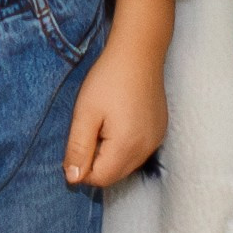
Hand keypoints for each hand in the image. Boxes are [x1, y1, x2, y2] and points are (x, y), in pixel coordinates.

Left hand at [64, 0, 174, 191]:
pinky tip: (119, 120)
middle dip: (97, 161)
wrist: (139, 52)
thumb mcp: (85, 113)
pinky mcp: (159, 131)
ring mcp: (156, 140)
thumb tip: (72, 179)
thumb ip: (78, 149)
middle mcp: (146, 149)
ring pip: (126, 164)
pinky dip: (124, 145)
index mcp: (126, 147)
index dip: (82, 165)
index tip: (78, 139)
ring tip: (105, 122)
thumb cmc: (107, 80)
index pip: (99, 179)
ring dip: (110, 153)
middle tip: (91, 128)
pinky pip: (138, 151)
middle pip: (114, 175)